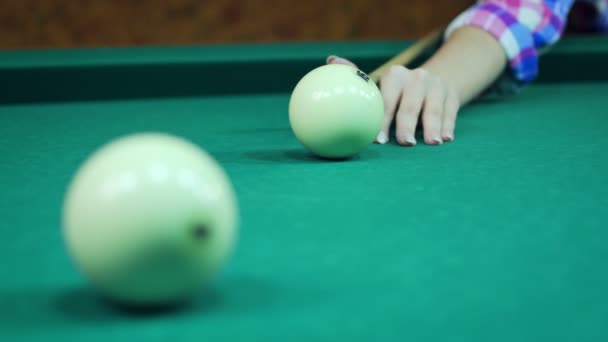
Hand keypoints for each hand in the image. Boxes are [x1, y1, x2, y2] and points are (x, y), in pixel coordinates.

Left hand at [327, 55, 459, 145]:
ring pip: (434, 109)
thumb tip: (330, 60)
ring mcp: (437, 86)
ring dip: (433, 127)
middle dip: (407, 124)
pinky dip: (448, 126)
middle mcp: (417, 78)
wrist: (436, 78)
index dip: (382, 120)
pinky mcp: (453, 95)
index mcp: (395, 75)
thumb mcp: (380, 83)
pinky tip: (446, 138)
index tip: (378, 140)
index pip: (387, 100)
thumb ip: (356, 75)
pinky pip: (450, 112)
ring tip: (432, 143)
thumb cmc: (398, 90)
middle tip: (405, 143)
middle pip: (411, 105)